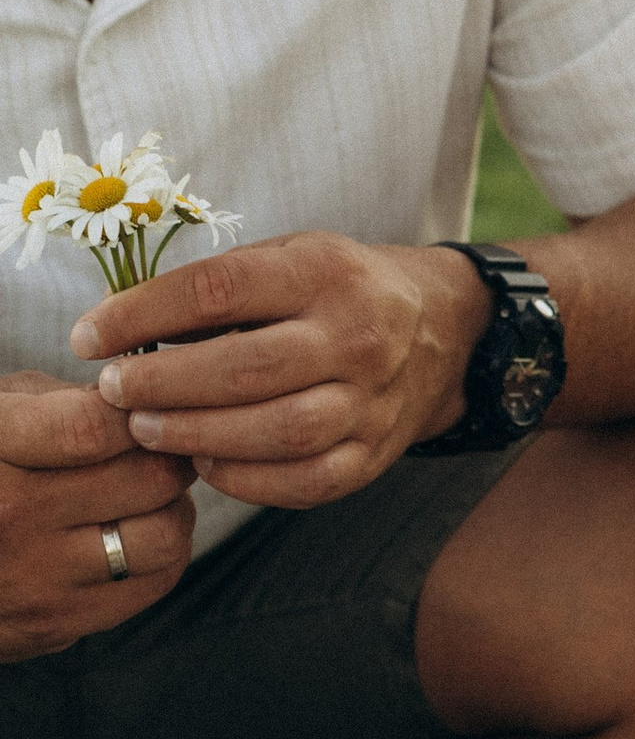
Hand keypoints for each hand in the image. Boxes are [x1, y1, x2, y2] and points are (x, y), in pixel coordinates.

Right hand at [0, 372, 196, 659]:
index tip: (142, 407)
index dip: (137, 411)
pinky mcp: (53, 623)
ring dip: (173, 509)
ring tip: (150, 496)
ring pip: (163, 537)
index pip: (93, 427)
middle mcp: (11, 518)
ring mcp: (34, 578)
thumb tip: (136, 402)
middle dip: (169, 455)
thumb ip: (57, 401)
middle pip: (148, 479)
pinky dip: (161, 555)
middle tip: (161, 450)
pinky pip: (150, 585)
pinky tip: (134, 535)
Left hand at [71, 235, 487, 508]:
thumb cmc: (338, 289)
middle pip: (245, 367)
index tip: (88, 335)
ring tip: (145, 429)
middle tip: (113, 391)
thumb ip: (217, 290)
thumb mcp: (290, 257)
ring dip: (195, 434)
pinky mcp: (375, 453)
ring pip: (276, 430)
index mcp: (326, 270)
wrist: (443, 328)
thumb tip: (119, 330)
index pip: (218, 290)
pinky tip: (205, 462)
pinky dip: (245, 480)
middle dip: (161, 384)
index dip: (141, 315)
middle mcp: (358, 333)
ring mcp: (373, 399)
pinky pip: (305, 480)